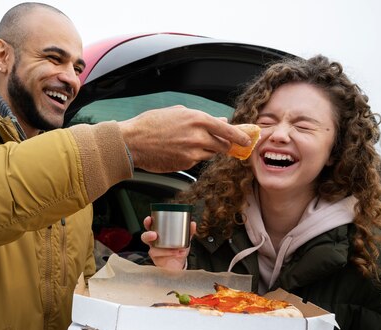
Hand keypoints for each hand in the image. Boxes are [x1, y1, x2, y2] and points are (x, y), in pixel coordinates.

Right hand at [118, 106, 250, 172]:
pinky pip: (196, 161)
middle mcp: (198, 136)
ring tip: (192, 144)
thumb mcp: (178, 112)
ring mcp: (192, 153)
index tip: (247, 140)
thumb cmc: (151, 124)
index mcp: (198, 119)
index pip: (228, 130)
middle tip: (224, 144)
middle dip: (225, 145)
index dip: (240, 137)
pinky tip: (179, 150)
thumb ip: (202, 118)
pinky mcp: (185, 165)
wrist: (133, 142)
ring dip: (208, 150)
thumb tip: (220, 122)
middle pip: (223, 145)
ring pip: (210, 154)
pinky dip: (193, 156)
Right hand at [141, 216, 196, 270]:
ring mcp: (154, 252)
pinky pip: (160, 258)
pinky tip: (177, 253)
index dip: (148, 222)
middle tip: (154, 235)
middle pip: (145, 237)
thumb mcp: (184, 239)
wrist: (179, 264)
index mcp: (158, 234)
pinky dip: (169, 255)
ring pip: (153, 250)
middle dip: (148, 235)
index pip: (150, 226)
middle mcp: (154, 243)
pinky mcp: (157, 260)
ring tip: (176, 249)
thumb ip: (188, 232)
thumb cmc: (178, 249)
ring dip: (165, 249)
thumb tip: (192, 224)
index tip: (149, 219)